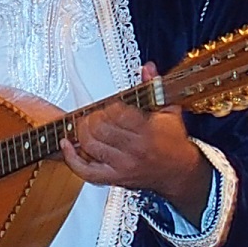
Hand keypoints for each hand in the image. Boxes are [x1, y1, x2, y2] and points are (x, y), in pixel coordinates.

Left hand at [62, 70, 210, 216]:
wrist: (180, 172)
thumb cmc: (174, 142)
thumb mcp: (169, 111)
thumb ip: (154, 88)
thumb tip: (147, 68)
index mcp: (147, 131)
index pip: (117, 114)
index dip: (108, 106)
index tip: (110, 104)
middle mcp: (134, 149)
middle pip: (99, 129)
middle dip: (92, 117)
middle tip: (94, 113)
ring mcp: (123, 165)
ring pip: (90, 146)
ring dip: (81, 132)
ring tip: (83, 124)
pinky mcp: (115, 178)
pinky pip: (87, 172)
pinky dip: (72, 158)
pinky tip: (67, 145)